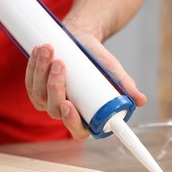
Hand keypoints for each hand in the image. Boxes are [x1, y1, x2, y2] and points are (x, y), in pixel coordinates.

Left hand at [25, 26, 146, 140]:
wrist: (82, 41)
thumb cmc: (98, 60)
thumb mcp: (113, 72)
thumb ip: (126, 86)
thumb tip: (142, 101)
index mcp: (85, 115)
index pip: (77, 130)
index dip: (71, 121)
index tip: (68, 104)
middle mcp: (65, 111)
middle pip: (54, 109)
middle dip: (54, 87)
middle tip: (61, 65)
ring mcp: (48, 100)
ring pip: (39, 95)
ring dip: (41, 73)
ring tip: (50, 51)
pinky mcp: (36, 87)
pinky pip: (30, 83)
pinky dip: (33, 67)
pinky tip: (39, 52)